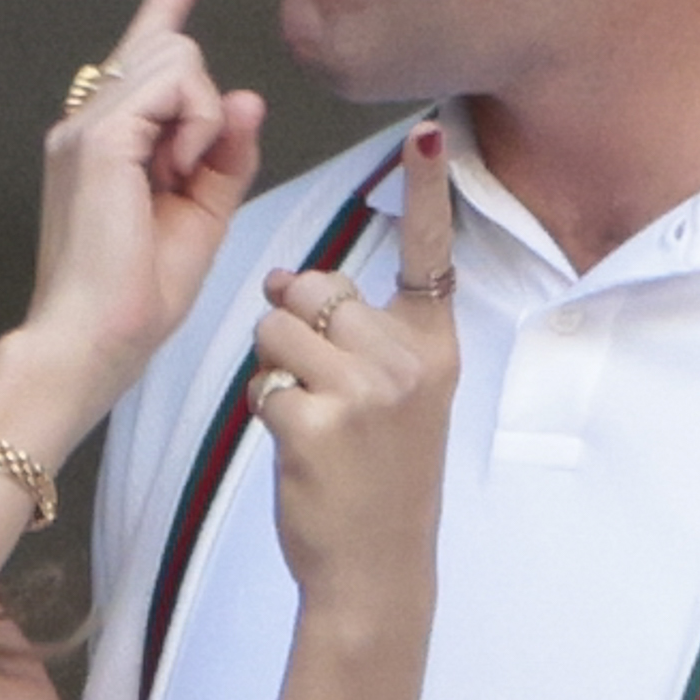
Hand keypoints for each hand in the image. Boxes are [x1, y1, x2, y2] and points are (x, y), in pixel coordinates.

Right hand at [16, 0, 268, 444]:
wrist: (91, 342)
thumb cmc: (134, 299)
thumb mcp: (201, 217)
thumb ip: (225, 156)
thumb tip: (248, 97)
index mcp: (104, 142)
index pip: (141, 56)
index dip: (164, 6)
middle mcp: (86, 123)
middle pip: (171, 51)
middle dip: (206, 108)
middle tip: (188, 175)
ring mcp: (86, 124)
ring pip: (178, 57)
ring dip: (204, 118)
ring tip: (179, 177)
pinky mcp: (99, 135)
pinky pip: (177, 83)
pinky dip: (199, 125)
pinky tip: (179, 169)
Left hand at [248, 122, 457, 616]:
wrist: (375, 567)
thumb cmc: (378, 478)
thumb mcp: (400, 399)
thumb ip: (364, 334)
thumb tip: (292, 281)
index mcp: (433, 347)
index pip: (431, 254)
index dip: (430, 192)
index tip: (431, 132)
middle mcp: (409, 361)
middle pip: (319, 288)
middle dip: (295, 322)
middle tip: (317, 382)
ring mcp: (368, 391)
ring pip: (280, 326)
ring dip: (274, 366)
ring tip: (310, 415)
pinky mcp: (321, 422)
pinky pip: (265, 377)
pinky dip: (267, 406)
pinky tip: (299, 445)